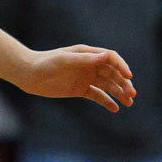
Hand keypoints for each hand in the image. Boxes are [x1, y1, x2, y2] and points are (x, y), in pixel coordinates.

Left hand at [19, 45, 134, 112]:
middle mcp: (89, 65)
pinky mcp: (80, 89)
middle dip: (123, 83)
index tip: (129, 77)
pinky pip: (97, 95)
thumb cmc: (45, 63)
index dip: (121, 66)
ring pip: (107, 85)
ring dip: (119, 93)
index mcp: (87, 54)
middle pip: (112, 73)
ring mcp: (85, 77)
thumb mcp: (64, 60)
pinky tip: (115, 108)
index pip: (110, 58)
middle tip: (132, 95)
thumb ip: (84, 59)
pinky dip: (106, 102)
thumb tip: (105, 56)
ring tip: (129, 103)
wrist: (29, 75)